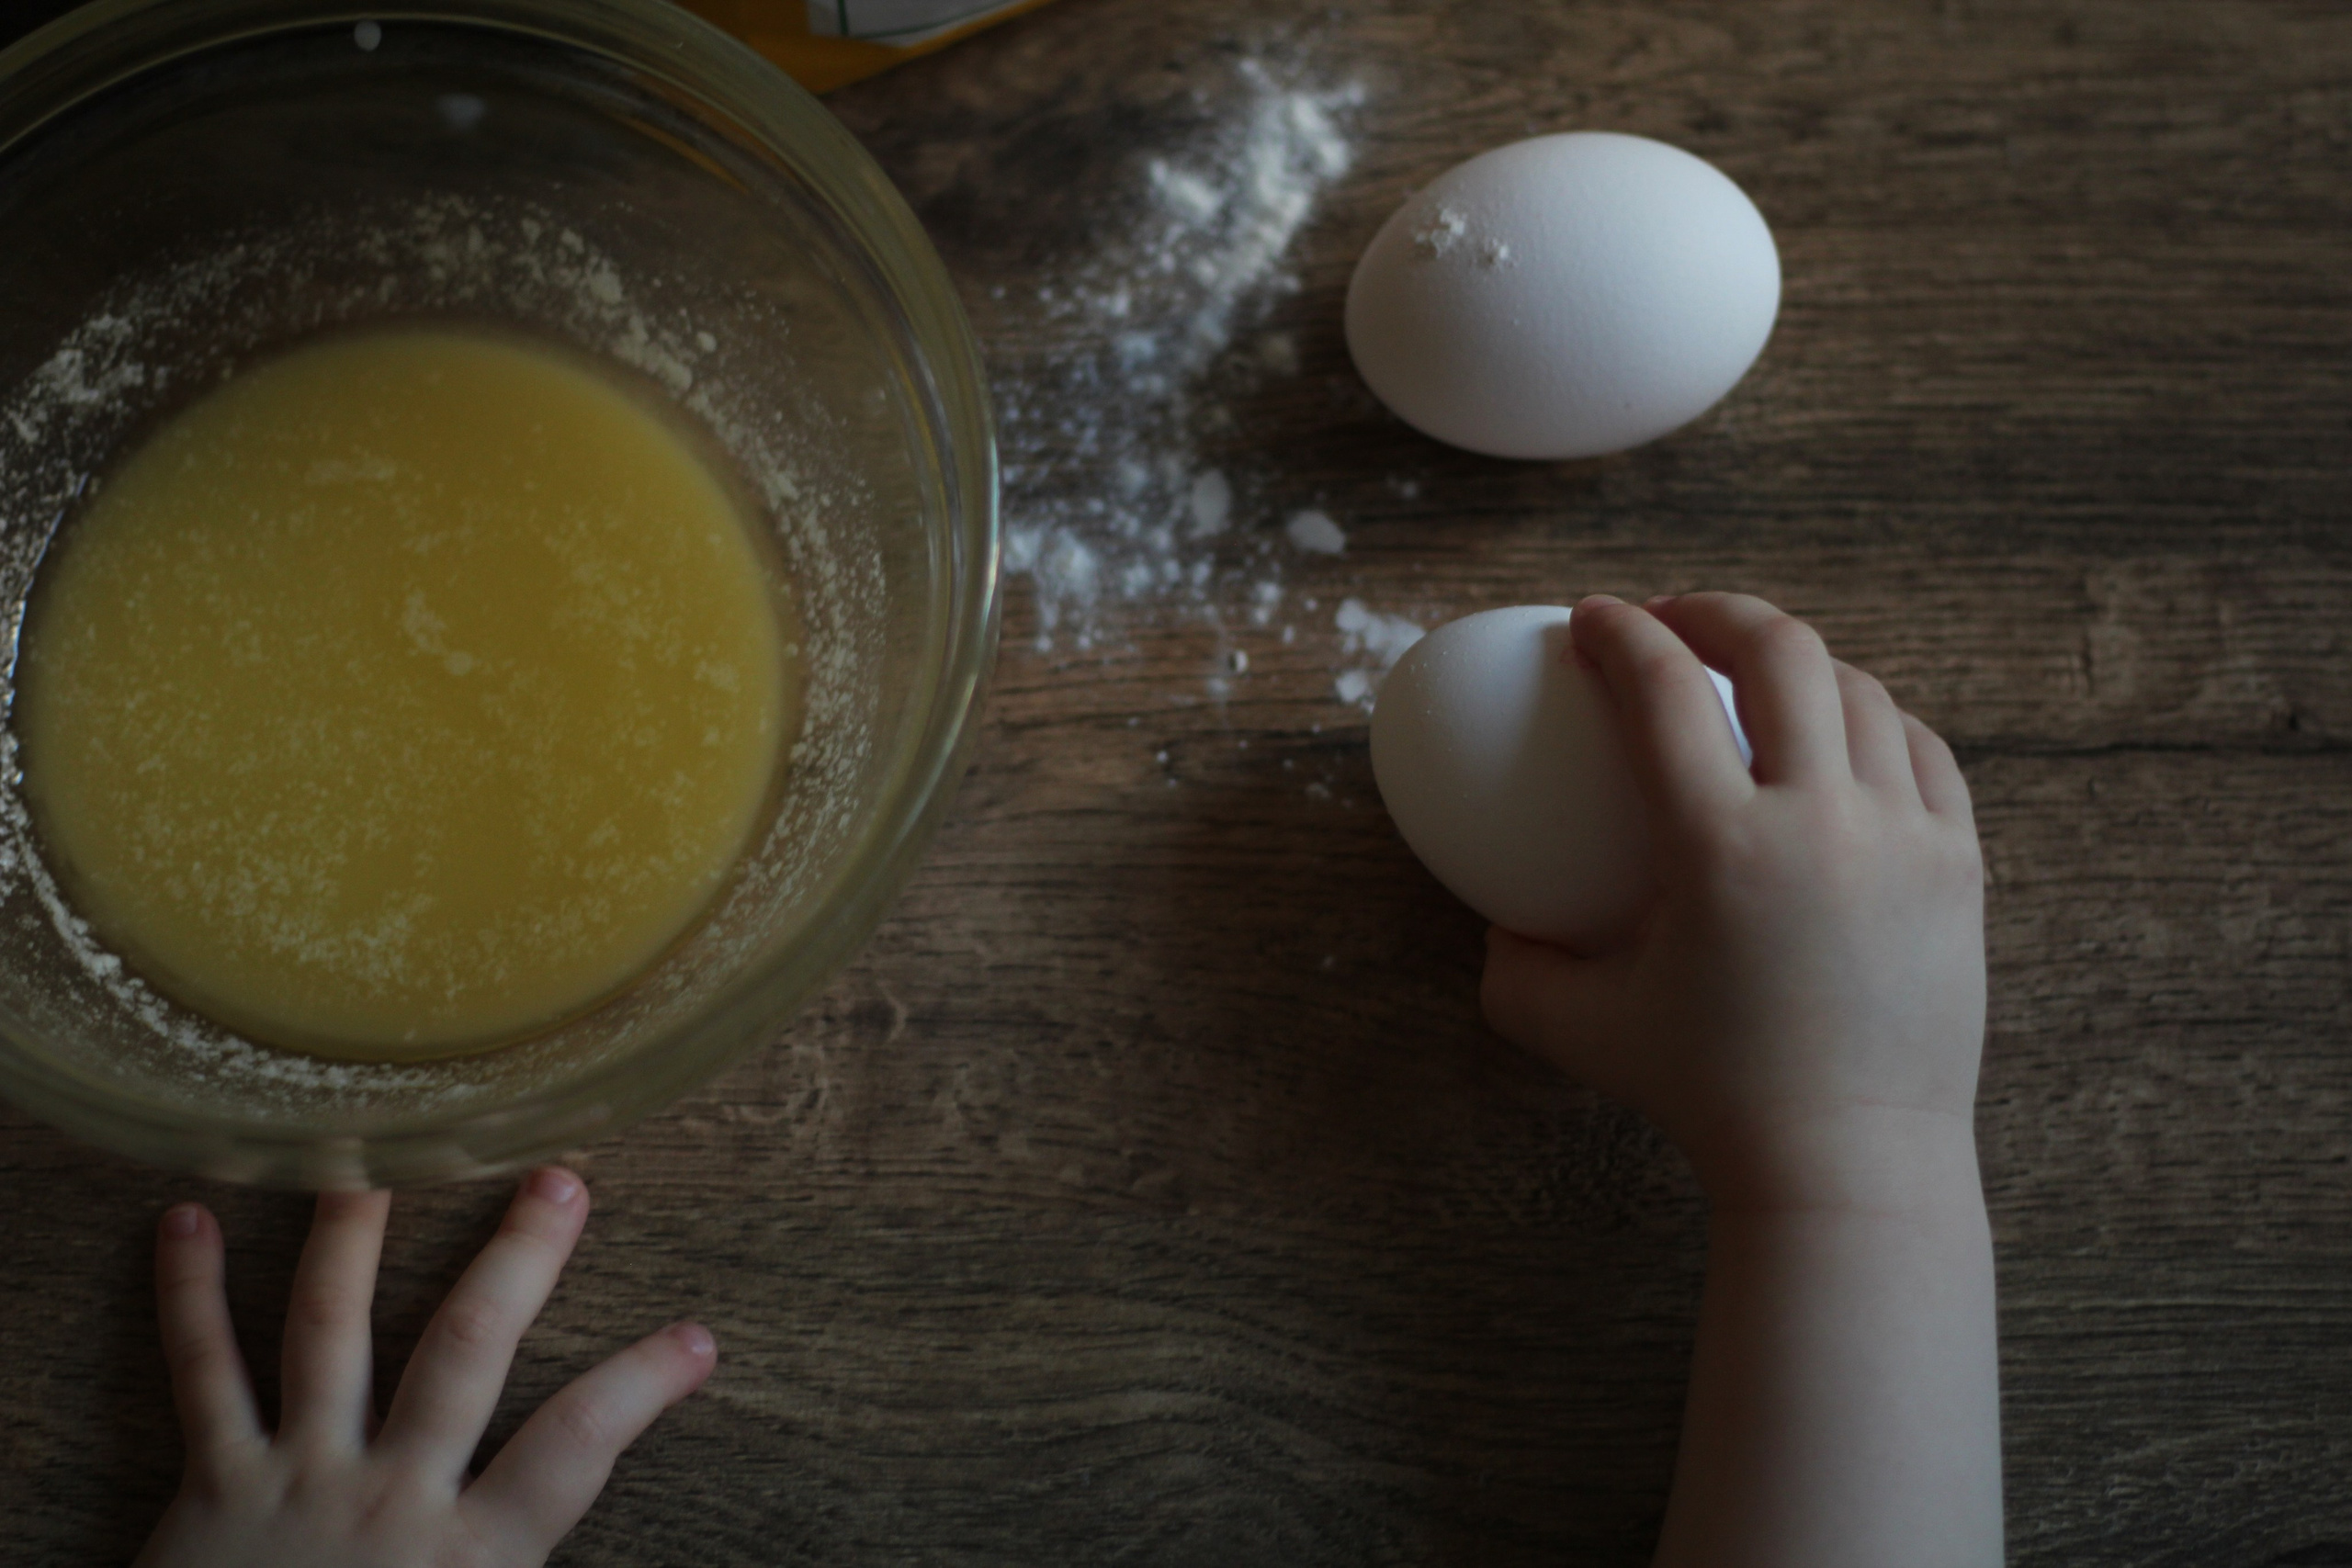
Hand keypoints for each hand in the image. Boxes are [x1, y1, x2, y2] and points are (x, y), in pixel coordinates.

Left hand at [136, 1168, 715, 1567]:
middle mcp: (391, 1496)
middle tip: (558, 1180)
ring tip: (374, 1154)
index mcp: (470, 1556)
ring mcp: (299, 1478)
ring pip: (331, 1329)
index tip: (698, 1337)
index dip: (644, 1385)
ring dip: (355, 1234)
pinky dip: (187, 1295)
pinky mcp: (214, 1484)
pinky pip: (202, 1375)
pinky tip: (184, 1218)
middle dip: (518, 1260)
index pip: (578, 1446)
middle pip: (467, 1350)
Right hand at [1480, 591, 1987, 1212]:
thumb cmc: (1706, 1097)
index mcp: (1721, 848)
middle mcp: (1821, 822)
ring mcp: (1905, 838)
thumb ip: (1514, 969)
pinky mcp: (1959, 864)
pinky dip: (1873, 721)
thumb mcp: (1577, 1029)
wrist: (1847, 1162)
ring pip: (1860, 691)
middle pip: (1779, 650)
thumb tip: (1495, 923)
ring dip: (1797, 662)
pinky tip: (1838, 735)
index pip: (1661, 690)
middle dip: (1713, 611)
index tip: (1591, 618)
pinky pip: (1923, 751)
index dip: (1618, 634)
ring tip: (1753, 677)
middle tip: (1671, 620)